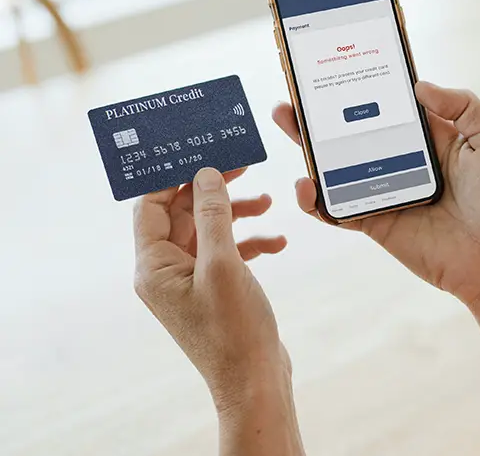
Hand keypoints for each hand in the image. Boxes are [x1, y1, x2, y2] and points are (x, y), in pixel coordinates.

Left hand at [132, 167, 288, 411]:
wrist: (255, 380)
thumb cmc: (233, 330)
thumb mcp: (223, 264)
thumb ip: (212, 215)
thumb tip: (205, 174)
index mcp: (154, 267)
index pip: (150, 206)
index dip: (170, 176)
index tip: (197, 151)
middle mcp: (167, 272)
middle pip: (183, 213)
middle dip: (212, 190)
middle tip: (240, 165)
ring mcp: (192, 281)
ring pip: (209, 230)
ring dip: (237, 214)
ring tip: (267, 202)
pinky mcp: (216, 289)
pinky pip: (228, 252)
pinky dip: (251, 242)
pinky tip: (277, 242)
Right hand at [272, 81, 479, 305]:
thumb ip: (462, 105)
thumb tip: (419, 85)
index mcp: (429, 138)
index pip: (389, 106)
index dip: (365, 86)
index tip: (340, 64)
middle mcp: (402, 160)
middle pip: (354, 131)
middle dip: (324, 111)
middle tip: (296, 89)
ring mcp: (385, 191)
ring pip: (338, 166)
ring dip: (309, 146)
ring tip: (285, 120)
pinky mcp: (376, 222)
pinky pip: (338, 209)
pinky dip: (316, 200)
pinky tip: (304, 184)